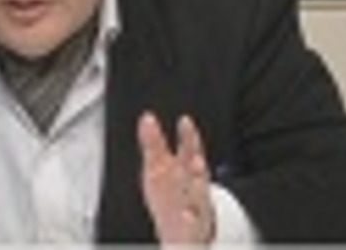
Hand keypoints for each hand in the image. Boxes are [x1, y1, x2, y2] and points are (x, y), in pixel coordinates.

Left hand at [138, 112, 215, 246]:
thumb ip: (153, 142)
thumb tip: (146, 117)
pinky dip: (190, 218)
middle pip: (197, 172)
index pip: (189, 149)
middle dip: (197, 165)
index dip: (188, 135)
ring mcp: (195, 204)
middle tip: (196, 157)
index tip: (184, 121)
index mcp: (186, 168)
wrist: (182, 228)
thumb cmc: (171, 192)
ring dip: (198, 190)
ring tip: (196, 187)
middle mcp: (193, 184)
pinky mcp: (194, 224)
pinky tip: (186, 215)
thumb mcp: (159, 165)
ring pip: (199, 196)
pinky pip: (192, 222)